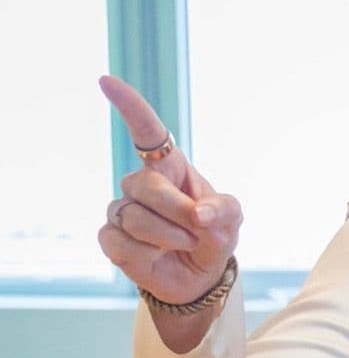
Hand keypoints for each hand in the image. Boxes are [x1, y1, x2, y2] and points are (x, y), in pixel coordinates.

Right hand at [95, 75, 242, 304]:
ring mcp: (121, 209)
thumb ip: (223, 210)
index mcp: (169, 168)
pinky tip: (156, 255)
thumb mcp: (231, 219)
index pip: (147, 132)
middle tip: (198, 228)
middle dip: (176, 211)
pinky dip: (148, 255)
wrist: (199, 275)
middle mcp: (140, 184)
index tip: (107, 81)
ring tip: (183, 243)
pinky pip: (122, 244)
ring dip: (168, 236)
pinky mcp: (110, 237)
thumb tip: (199, 213)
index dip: (129, 106)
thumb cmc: (213, 235)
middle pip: (145, 185)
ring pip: (134, 218)